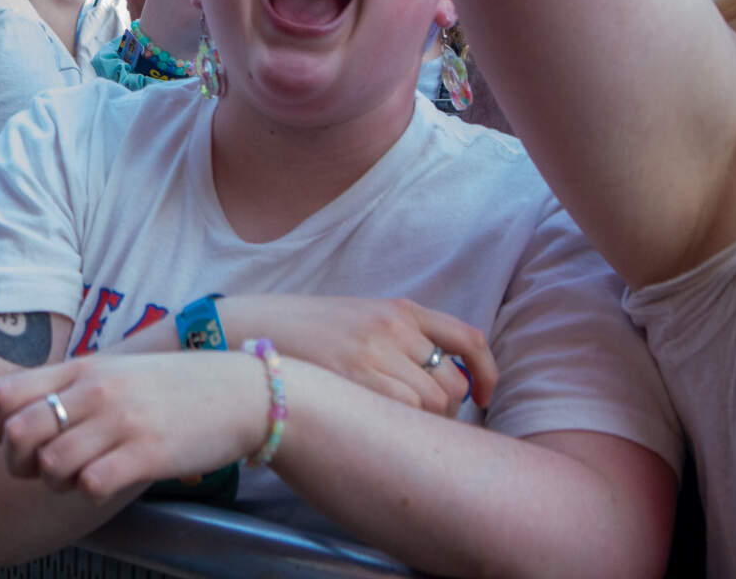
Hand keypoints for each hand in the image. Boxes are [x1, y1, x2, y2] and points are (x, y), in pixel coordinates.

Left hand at [0, 352, 268, 501]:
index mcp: (82, 368)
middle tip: (40, 472)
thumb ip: (75, 386)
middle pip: (19, 435)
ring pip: (52, 465)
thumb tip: (31, 412)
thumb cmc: (174, 386)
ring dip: (57, 483)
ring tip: (78, 478)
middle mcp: (96, 391)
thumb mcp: (117, 370)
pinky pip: (92, 483)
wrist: (242, 392)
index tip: (15, 443)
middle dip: (19, 465)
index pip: (6, 396)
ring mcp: (122, 421)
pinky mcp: (148, 453)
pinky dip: (89, 492)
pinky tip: (106, 484)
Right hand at [217, 294, 494, 415]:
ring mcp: (373, 351)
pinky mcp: (354, 375)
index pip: (466, 339)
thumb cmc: (302, 333)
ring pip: (432, 404)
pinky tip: (377, 427)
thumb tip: (442, 388)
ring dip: (423, 424)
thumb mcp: (357, 319)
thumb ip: (398, 341)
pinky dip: (401, 426)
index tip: (484, 397)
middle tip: (419, 422)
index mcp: (397, 309)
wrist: (248, 328)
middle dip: (446, 411)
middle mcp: (391, 326)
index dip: (487, 373)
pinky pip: (404, 412)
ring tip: (391, 425)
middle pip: (451, 384)